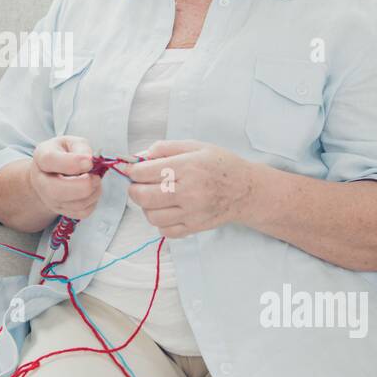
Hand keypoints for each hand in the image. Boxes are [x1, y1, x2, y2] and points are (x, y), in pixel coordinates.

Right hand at [29, 135, 102, 219]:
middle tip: (96, 177)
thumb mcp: (71, 143)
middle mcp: (41, 182)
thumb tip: (89, 162)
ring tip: (95, 180)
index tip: (89, 162)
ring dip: (93, 192)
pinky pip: (82, 212)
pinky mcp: (63, 211)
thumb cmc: (63, 155)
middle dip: (83, 186)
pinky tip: (92, 190)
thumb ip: (81, 148)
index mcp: (42, 158)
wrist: (51, 174)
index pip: (50, 160)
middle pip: (56, 191)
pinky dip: (93, 201)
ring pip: (73, 204)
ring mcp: (50, 200)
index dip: (73, 162)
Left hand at [121, 139, 261, 237]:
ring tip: (154, 196)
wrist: (245, 190)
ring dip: (146, 206)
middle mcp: (189, 191)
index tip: (131, 169)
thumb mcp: (195, 146)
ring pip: (151, 216)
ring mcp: (192, 212)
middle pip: (144, 196)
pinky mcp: (194, 227)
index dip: (132, 170)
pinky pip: (164, 230)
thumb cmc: (220, 165)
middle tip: (138, 184)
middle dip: (134, 189)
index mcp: (188, 167)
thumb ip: (164, 148)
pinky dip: (159, 221)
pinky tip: (166, 209)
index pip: (145, 172)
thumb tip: (137, 157)